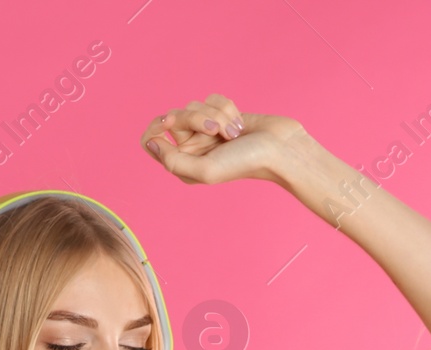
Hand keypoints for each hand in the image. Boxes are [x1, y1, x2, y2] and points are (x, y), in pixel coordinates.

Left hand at [140, 94, 309, 185]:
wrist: (280, 148)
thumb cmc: (244, 162)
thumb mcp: (205, 170)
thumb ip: (173, 161)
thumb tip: (151, 143)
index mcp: (181, 164)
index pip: (150, 140)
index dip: (156, 127)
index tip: (169, 122)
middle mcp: (191, 147)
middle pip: (172, 117)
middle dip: (195, 117)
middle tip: (214, 130)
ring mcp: (205, 130)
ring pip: (194, 104)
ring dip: (217, 114)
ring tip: (233, 133)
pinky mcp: (221, 114)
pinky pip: (212, 97)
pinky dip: (227, 107)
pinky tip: (239, 124)